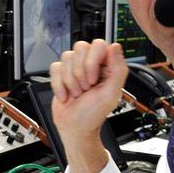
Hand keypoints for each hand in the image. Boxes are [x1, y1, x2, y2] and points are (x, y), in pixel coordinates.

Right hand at [49, 40, 127, 172]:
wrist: (74, 127)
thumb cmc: (94, 114)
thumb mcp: (111, 94)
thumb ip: (118, 69)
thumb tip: (116, 46)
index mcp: (107, 65)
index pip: (99, 45)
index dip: (93, 61)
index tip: (93, 80)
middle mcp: (91, 63)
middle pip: (80, 48)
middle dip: (80, 72)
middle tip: (86, 88)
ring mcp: (75, 67)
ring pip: (66, 57)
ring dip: (70, 80)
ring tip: (77, 92)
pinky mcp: (61, 74)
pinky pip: (55, 67)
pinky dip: (59, 84)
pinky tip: (66, 95)